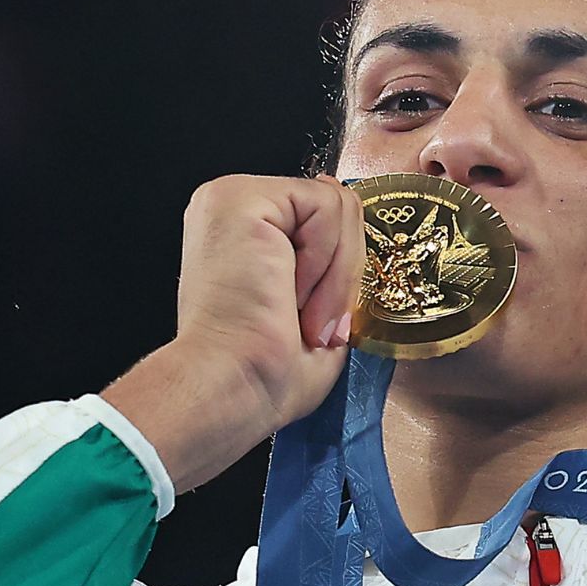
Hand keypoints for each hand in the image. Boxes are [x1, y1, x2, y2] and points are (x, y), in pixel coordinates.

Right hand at [102, 174, 366, 493]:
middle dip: (341, 274)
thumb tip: (354, 226)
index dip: (340, 270)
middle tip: (312, 323)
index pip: (322, 219)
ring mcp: (232, 197)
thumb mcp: (315, 307)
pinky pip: (326, 205)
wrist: (233, 388)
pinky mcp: (241, 197)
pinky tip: (291, 293)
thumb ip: (332, 257)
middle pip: (335, 208)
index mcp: (243, 234)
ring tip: (301, 313)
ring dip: (334, 274)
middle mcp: (232, 209)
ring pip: (336, 206)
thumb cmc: (262, 371)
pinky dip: (325, 259)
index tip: (317, 323)